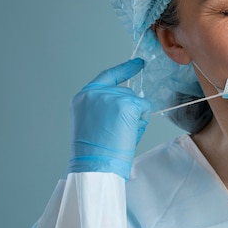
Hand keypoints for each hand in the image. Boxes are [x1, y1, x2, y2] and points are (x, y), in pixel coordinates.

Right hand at [68, 58, 150, 179]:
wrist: (95, 164)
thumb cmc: (93, 151)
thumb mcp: (91, 122)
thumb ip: (104, 107)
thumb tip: (128, 103)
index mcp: (83, 97)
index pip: (107, 76)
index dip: (124, 70)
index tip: (137, 63)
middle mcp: (96, 92)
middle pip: (126, 93)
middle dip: (129, 112)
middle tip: (117, 132)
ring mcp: (111, 96)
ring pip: (136, 101)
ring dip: (135, 119)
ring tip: (120, 135)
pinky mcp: (127, 103)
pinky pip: (144, 108)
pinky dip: (141, 122)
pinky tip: (128, 133)